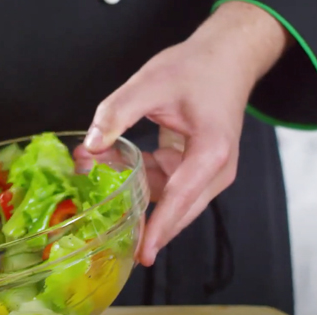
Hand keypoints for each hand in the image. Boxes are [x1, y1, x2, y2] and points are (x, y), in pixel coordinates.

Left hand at [82, 2, 290, 265]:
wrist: (225, 59)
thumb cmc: (195, 69)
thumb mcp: (150, 83)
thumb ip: (117, 111)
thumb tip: (91, 145)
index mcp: (212, 152)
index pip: (181, 198)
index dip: (159, 227)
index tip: (141, 253)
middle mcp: (216, 170)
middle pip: (177, 209)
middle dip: (139, 214)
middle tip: (101, 221)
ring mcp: (208, 173)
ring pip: (167, 198)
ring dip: (134, 190)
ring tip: (96, 168)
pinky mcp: (197, 170)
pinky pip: (166, 185)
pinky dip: (141, 177)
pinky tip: (116, 161)